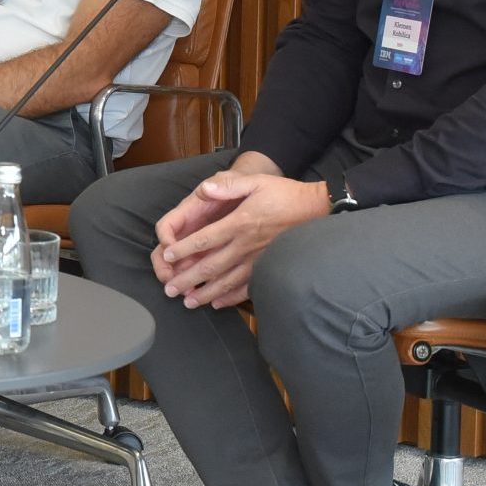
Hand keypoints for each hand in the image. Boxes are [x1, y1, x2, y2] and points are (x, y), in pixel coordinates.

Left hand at [151, 168, 328, 309]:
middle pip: (211, 266)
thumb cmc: (285, 194)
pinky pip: (248, 287)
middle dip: (188, 279)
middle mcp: (246, 245)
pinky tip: (217, 303)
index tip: (168, 257)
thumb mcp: (257, 182)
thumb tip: (204, 188)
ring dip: (206, 293)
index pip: (205, 239)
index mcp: (240, 224)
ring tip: (188, 303)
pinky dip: (231, 298)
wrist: (317, 209)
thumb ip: (229, 186)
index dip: (184, 249)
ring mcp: (258, 260)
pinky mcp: (269, 268)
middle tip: (170, 290)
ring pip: (227, 281)